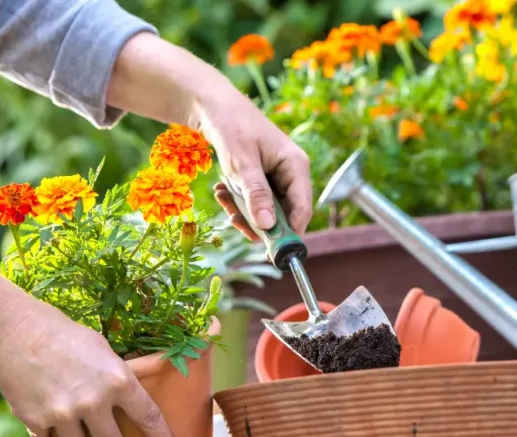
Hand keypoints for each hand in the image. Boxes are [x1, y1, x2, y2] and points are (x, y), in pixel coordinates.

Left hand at [197, 84, 312, 238]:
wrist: (213, 105)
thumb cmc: (232, 127)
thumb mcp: (242, 164)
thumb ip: (257, 194)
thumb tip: (269, 226)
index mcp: (296, 166)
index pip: (302, 209)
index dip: (289, 233)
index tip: (270, 252)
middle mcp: (292, 173)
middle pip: (284, 214)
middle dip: (257, 221)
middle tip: (233, 220)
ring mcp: (278, 176)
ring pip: (266, 210)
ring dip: (243, 211)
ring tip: (222, 196)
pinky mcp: (263, 178)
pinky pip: (255, 201)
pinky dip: (238, 201)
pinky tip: (222, 190)